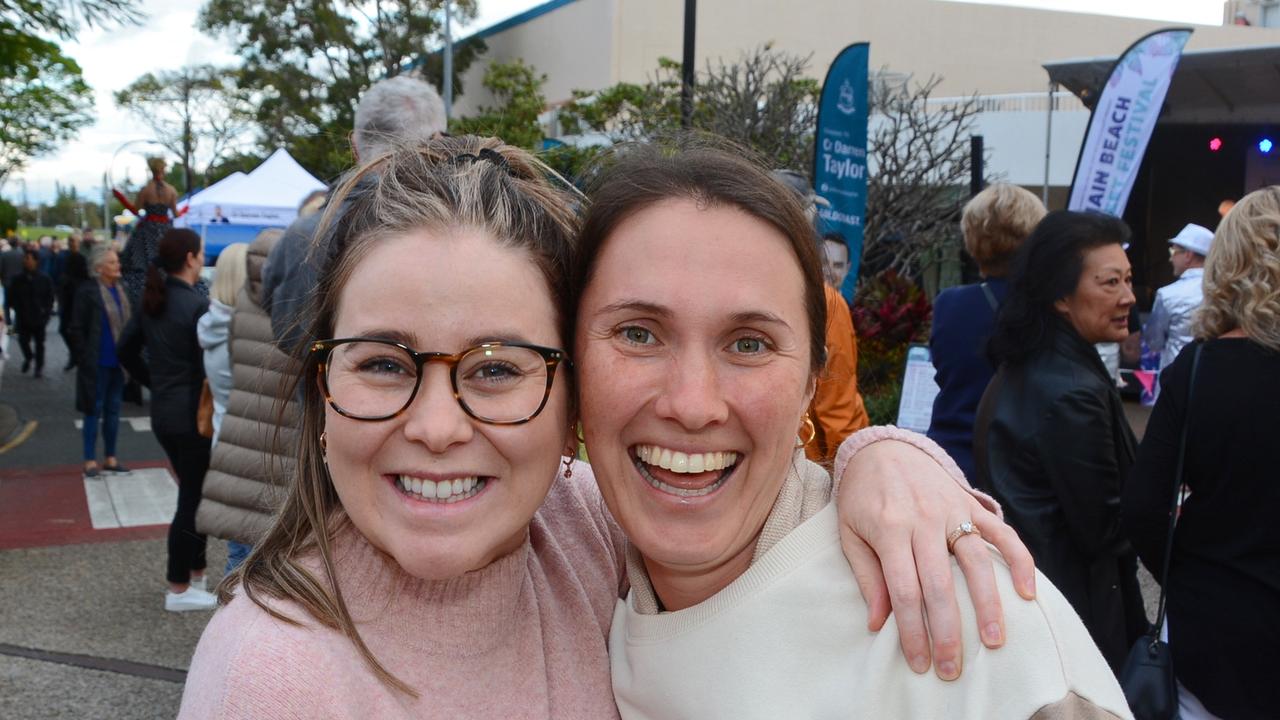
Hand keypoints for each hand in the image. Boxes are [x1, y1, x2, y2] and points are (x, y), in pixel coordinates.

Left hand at [836, 439, 1034, 679]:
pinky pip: (1002, 533)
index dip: (912, 631)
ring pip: (976, 562)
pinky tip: (1028, 592)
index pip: (904, 591)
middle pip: (940, 585)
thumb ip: (866, 577)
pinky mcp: (971, 503)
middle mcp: (923, 520)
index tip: (919, 662)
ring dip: (988, 605)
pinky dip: (1018, 561)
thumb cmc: (861, 497)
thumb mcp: (849, 534)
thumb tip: (877, 624)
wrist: (882, 448)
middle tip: (954, 669)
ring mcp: (951, 509)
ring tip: (995, 642)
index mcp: (889, 530)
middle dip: (948, 632)